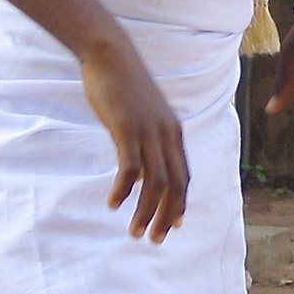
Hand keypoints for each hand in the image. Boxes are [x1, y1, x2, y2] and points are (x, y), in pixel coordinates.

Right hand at [78, 36, 188, 241]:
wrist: (110, 53)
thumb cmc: (121, 82)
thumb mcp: (141, 112)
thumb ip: (145, 136)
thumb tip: (138, 163)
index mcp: (172, 131)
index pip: (183, 176)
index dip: (179, 203)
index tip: (172, 225)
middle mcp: (166, 134)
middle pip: (174, 185)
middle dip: (165, 216)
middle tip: (154, 239)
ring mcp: (148, 132)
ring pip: (155, 183)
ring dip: (146, 212)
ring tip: (135, 232)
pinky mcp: (127, 128)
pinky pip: (130, 168)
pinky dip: (124, 190)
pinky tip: (114, 204)